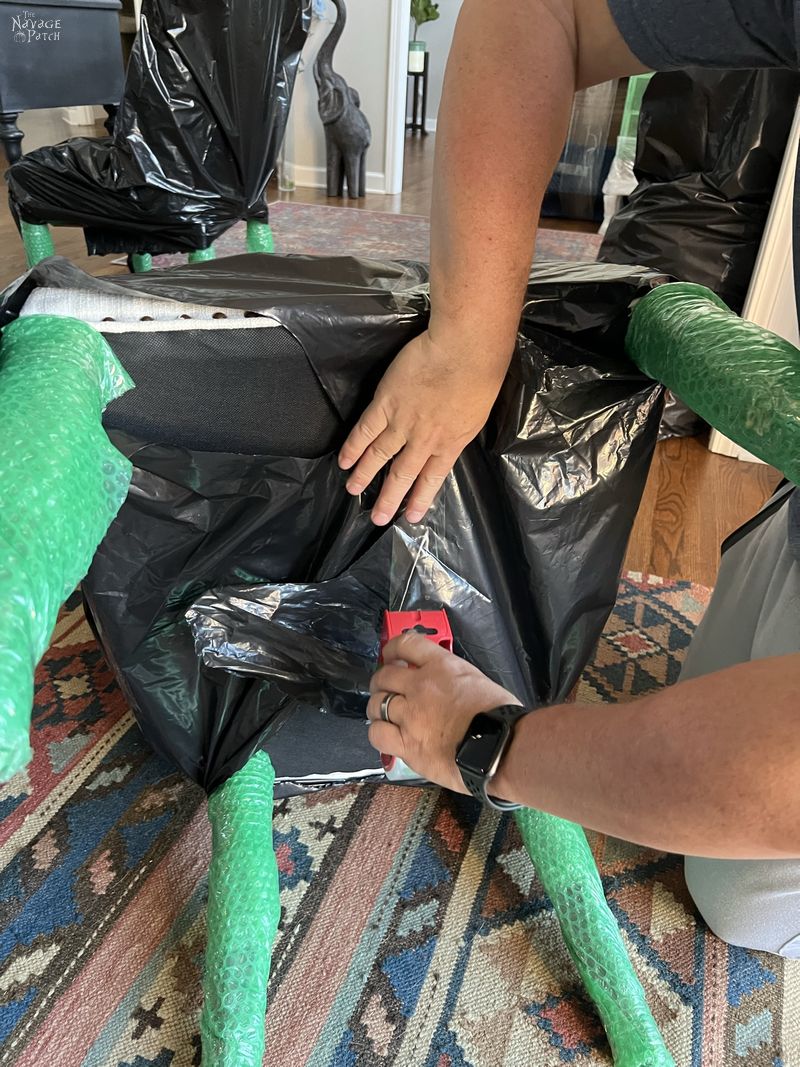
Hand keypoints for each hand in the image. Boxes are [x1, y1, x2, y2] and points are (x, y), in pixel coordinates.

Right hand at [338, 329, 507, 524]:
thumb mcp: (477, 414)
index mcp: (450, 443)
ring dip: (364, 475)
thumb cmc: (480, 376)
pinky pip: (365, 430)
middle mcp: (424, 440)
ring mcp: (403, 423)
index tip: (411, 516)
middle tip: (377, 518)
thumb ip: (459, 431)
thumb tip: (451, 437)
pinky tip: (344, 461)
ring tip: (353, 491)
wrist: (464, 353)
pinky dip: (353, 447)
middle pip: (403, 474)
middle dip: (389, 498)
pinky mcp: (385, 403)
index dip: (421, 497)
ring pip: (380, 456)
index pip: (432, 477)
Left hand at [366, 631, 521, 791]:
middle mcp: (421, 686)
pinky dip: (378, 732)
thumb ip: (453, 679)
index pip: (406, 644)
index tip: (391, 656)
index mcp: (442, 666)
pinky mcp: (408, 745)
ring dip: (377, 707)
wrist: (500, 748)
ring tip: (383, 714)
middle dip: (381, 681)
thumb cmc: (500, 716)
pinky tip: (386, 734)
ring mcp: (411, 716)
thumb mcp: (477, 681)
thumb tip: (444, 687)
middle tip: (385, 689)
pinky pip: (378, 734)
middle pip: (384, 676)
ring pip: (377, 704)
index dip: (392, 648)